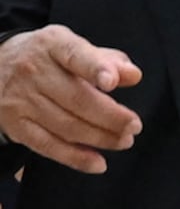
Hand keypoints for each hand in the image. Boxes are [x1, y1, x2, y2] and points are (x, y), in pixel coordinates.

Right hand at [0, 25, 142, 173]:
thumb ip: (106, 60)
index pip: (76, 55)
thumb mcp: (73, 47)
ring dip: (99, 137)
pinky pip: (47, 145)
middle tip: (134, 126)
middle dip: (110, 116)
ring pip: (66, 125)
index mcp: (53, 45)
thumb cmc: (48, 58)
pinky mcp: (16, 125)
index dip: (96, 69)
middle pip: (77, 98)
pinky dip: (75, 157)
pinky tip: (98, 163)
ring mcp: (22, 100)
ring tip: (123, 141)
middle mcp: (34, 71)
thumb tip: (133, 75)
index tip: (112, 82)